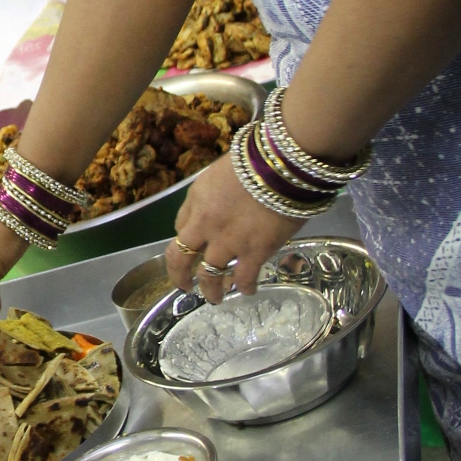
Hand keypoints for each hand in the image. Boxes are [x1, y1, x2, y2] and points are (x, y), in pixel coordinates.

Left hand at [164, 153, 300, 301]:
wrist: (281, 166)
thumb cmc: (252, 161)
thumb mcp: (215, 174)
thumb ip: (203, 197)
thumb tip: (197, 216)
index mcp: (196, 204)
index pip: (179, 229)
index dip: (183, 242)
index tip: (189, 250)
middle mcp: (206, 227)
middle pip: (181, 259)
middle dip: (180, 276)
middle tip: (185, 287)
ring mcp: (229, 243)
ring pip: (210, 276)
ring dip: (211, 290)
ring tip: (216, 298)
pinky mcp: (255, 252)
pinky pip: (244, 278)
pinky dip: (244, 287)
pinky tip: (248, 290)